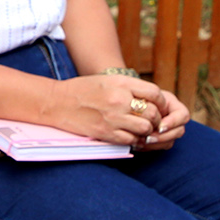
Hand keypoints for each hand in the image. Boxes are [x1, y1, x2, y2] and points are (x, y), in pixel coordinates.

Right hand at [45, 74, 162, 145]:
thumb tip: (151, 97)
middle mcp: (119, 100)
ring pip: (145, 128)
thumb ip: (129, 87)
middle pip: (153, 112)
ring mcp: (113, 118)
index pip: (154, 93)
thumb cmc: (84, 89)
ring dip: (147, 130)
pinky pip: (131, 140)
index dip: (161, 102)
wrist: (58, 102)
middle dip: (157, 119)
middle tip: (154, 121)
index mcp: (121, 83)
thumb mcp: (108, 80)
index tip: (159, 106)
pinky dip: (135, 140)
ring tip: (143, 129)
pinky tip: (132, 136)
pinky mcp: (106, 133)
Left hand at [134, 88, 189, 150]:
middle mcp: (173, 119)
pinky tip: (138, 144)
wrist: (129, 106)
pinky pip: (159, 147)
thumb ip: (152, 103)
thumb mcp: (145, 96)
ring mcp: (167, 130)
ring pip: (170, 142)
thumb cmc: (137, 97)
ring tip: (141, 141)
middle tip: (149, 138)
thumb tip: (156, 122)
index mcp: (173, 105)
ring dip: (156, 144)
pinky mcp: (159, 140)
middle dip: (163, 136)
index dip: (173, 122)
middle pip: (179, 131)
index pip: (183, 115)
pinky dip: (149, 147)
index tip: (160, 127)